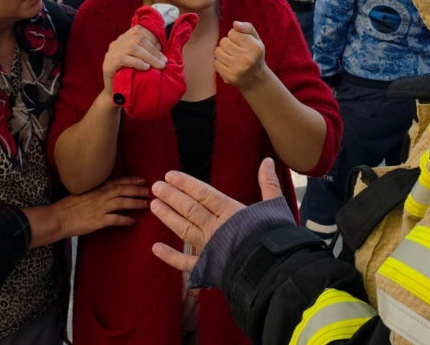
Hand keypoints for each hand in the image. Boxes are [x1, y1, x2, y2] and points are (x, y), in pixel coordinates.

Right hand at [54, 176, 149, 238]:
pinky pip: (115, 220)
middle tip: (149, 191)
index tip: (142, 179)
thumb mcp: (82, 193)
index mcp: (96, 189)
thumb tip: (107, 192)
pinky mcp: (98, 221)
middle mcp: (99, 196)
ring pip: (121, 203)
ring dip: (135, 203)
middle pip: (122, 190)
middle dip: (137, 190)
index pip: (117, 181)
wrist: (58, 218)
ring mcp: (99, 208)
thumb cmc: (67, 207)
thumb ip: (95, 192)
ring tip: (146, 205)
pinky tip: (133, 221)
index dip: (131, 180)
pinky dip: (125, 220)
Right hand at [102, 24, 165, 88]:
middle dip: (154, 50)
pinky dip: (137, 62)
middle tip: (164, 62)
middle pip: (138, 39)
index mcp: (124, 39)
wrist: (116, 95)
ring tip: (159, 66)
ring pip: (132, 48)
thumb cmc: (132, 77)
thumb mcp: (140, 61)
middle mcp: (116, 43)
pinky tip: (146, 68)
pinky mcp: (108, 64)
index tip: (161, 48)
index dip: (152, 36)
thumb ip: (147, 52)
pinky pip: (124, 59)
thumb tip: (163, 50)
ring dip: (149, 56)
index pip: (138, 30)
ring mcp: (111, 53)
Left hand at [150, 158, 283, 272]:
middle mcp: (215, 227)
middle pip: (189, 208)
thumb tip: (267, 160)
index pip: (202, 193)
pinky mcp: (208, 267)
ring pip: (183, 229)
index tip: (169, 175)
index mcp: (230, 211)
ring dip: (168, 217)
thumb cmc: (276, 236)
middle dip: (171, 196)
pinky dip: (170, 256)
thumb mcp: (275, 206)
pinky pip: (185, 262)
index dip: (185, 183)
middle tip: (155, 187)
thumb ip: (268, 183)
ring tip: (154, 206)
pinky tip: (155, 248)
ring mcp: (209, 248)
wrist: (274, 269)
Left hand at [214, 21, 267, 89]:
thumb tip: (235, 23)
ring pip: (217, 51)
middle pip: (223, 41)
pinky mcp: (229, 77)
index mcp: (255, 47)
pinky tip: (229, 65)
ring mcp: (238, 69)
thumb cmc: (254, 55)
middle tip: (236, 50)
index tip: (241, 42)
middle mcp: (247, 59)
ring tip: (232, 57)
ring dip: (223, 52)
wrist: (256, 79)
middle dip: (228, 44)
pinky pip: (216, 63)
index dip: (235, 36)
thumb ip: (247, 28)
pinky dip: (221, 62)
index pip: (232, 33)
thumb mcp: (256, 39)